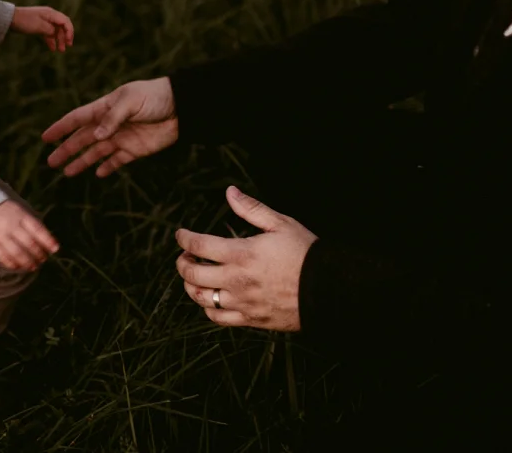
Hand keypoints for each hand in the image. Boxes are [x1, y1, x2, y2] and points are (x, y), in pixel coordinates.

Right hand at [0, 200, 59, 271]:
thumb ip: (28, 221)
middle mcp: (11, 224)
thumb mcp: (17, 208)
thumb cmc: (0, 207)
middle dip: (38, 254)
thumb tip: (44, 238)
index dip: (48, 240)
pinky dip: (10, 263)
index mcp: (20, 214)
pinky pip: (1, 255)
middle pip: (29, 243)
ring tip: (33, 267)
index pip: (37, 229)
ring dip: (27, 262)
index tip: (55, 249)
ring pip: (17, 252)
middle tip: (43, 260)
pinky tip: (16, 266)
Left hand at [11, 6, 73, 51]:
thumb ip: (50, 30)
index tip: (69, 41)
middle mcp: (49, 16)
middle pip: (61, 26)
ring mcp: (44, 20)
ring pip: (55, 31)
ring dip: (58, 40)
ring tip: (60, 50)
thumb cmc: (25, 21)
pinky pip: (48, 33)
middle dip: (65, 37)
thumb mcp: (39, 26)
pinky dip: (50, 40)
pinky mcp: (38, 25)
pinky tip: (52, 48)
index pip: (66, 22)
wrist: (9, 19)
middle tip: (67, 47)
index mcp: (51, 14)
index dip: (70, 32)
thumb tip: (55, 33)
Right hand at [43, 77, 178, 177]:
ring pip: (96, 153)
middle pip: (82, 139)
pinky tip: (97, 174)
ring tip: (67, 173)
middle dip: (66, 150)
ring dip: (82, 162)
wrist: (181, 106)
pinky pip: (117, 161)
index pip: (77, 119)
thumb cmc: (154, 96)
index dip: (61, 128)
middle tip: (50, 162)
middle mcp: (109, 125)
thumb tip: (96, 135)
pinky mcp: (135, 150)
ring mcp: (121, 138)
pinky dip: (107, 167)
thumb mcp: (130, 101)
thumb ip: (112, 118)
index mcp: (104, 109)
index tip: (45, 137)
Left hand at [175, 186, 315, 331]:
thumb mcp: (281, 224)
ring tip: (194, 276)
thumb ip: (251, 209)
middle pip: (191, 274)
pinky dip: (208, 308)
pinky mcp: (251, 320)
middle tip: (185, 256)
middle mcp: (236, 280)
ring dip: (190, 286)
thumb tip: (230, 192)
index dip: (183, 238)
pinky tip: (212, 298)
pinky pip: (218, 318)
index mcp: (242, 254)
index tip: (180, 234)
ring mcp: (242, 303)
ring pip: (200, 298)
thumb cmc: (306, 253)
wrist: (331, 290)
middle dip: (182, 263)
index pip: (198, 245)